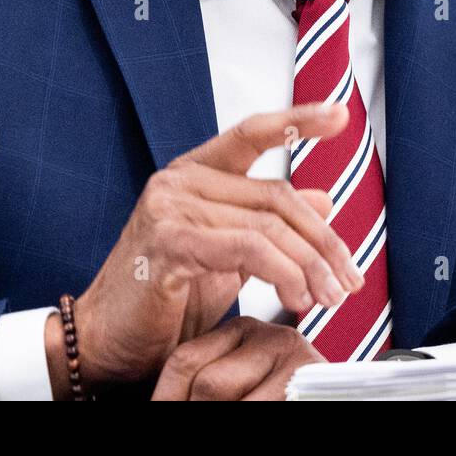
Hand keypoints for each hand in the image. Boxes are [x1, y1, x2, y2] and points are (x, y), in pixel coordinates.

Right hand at [52, 102, 361, 394]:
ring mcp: (169, 208)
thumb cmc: (163, 301)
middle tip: (348, 279)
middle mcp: (178, 182)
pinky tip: (295, 297)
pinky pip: (246, 250)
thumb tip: (324, 198)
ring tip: (327, 297)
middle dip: (323, 240)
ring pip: (268, 226)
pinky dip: (283, 274)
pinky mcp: (167, 243)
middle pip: (276, 195)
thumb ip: (269, 224)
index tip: (339, 114)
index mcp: (193, 175)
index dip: (297, 120)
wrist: (107, 342)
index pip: (251, 133)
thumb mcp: (229, 257)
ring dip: (310, 266)